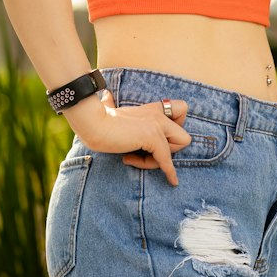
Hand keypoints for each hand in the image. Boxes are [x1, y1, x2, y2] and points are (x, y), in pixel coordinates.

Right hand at [64, 92, 190, 185]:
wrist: (92, 124)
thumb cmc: (98, 121)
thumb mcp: (112, 112)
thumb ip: (112, 104)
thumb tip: (105, 95)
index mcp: (151, 108)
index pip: (182, 109)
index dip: (176, 128)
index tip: (159, 140)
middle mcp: (157, 115)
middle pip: (184, 136)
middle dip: (170, 151)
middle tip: (146, 154)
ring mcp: (156, 125)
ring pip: (176, 149)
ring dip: (157, 162)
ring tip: (132, 159)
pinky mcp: (152, 137)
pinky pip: (166, 160)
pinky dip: (168, 172)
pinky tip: (172, 181)